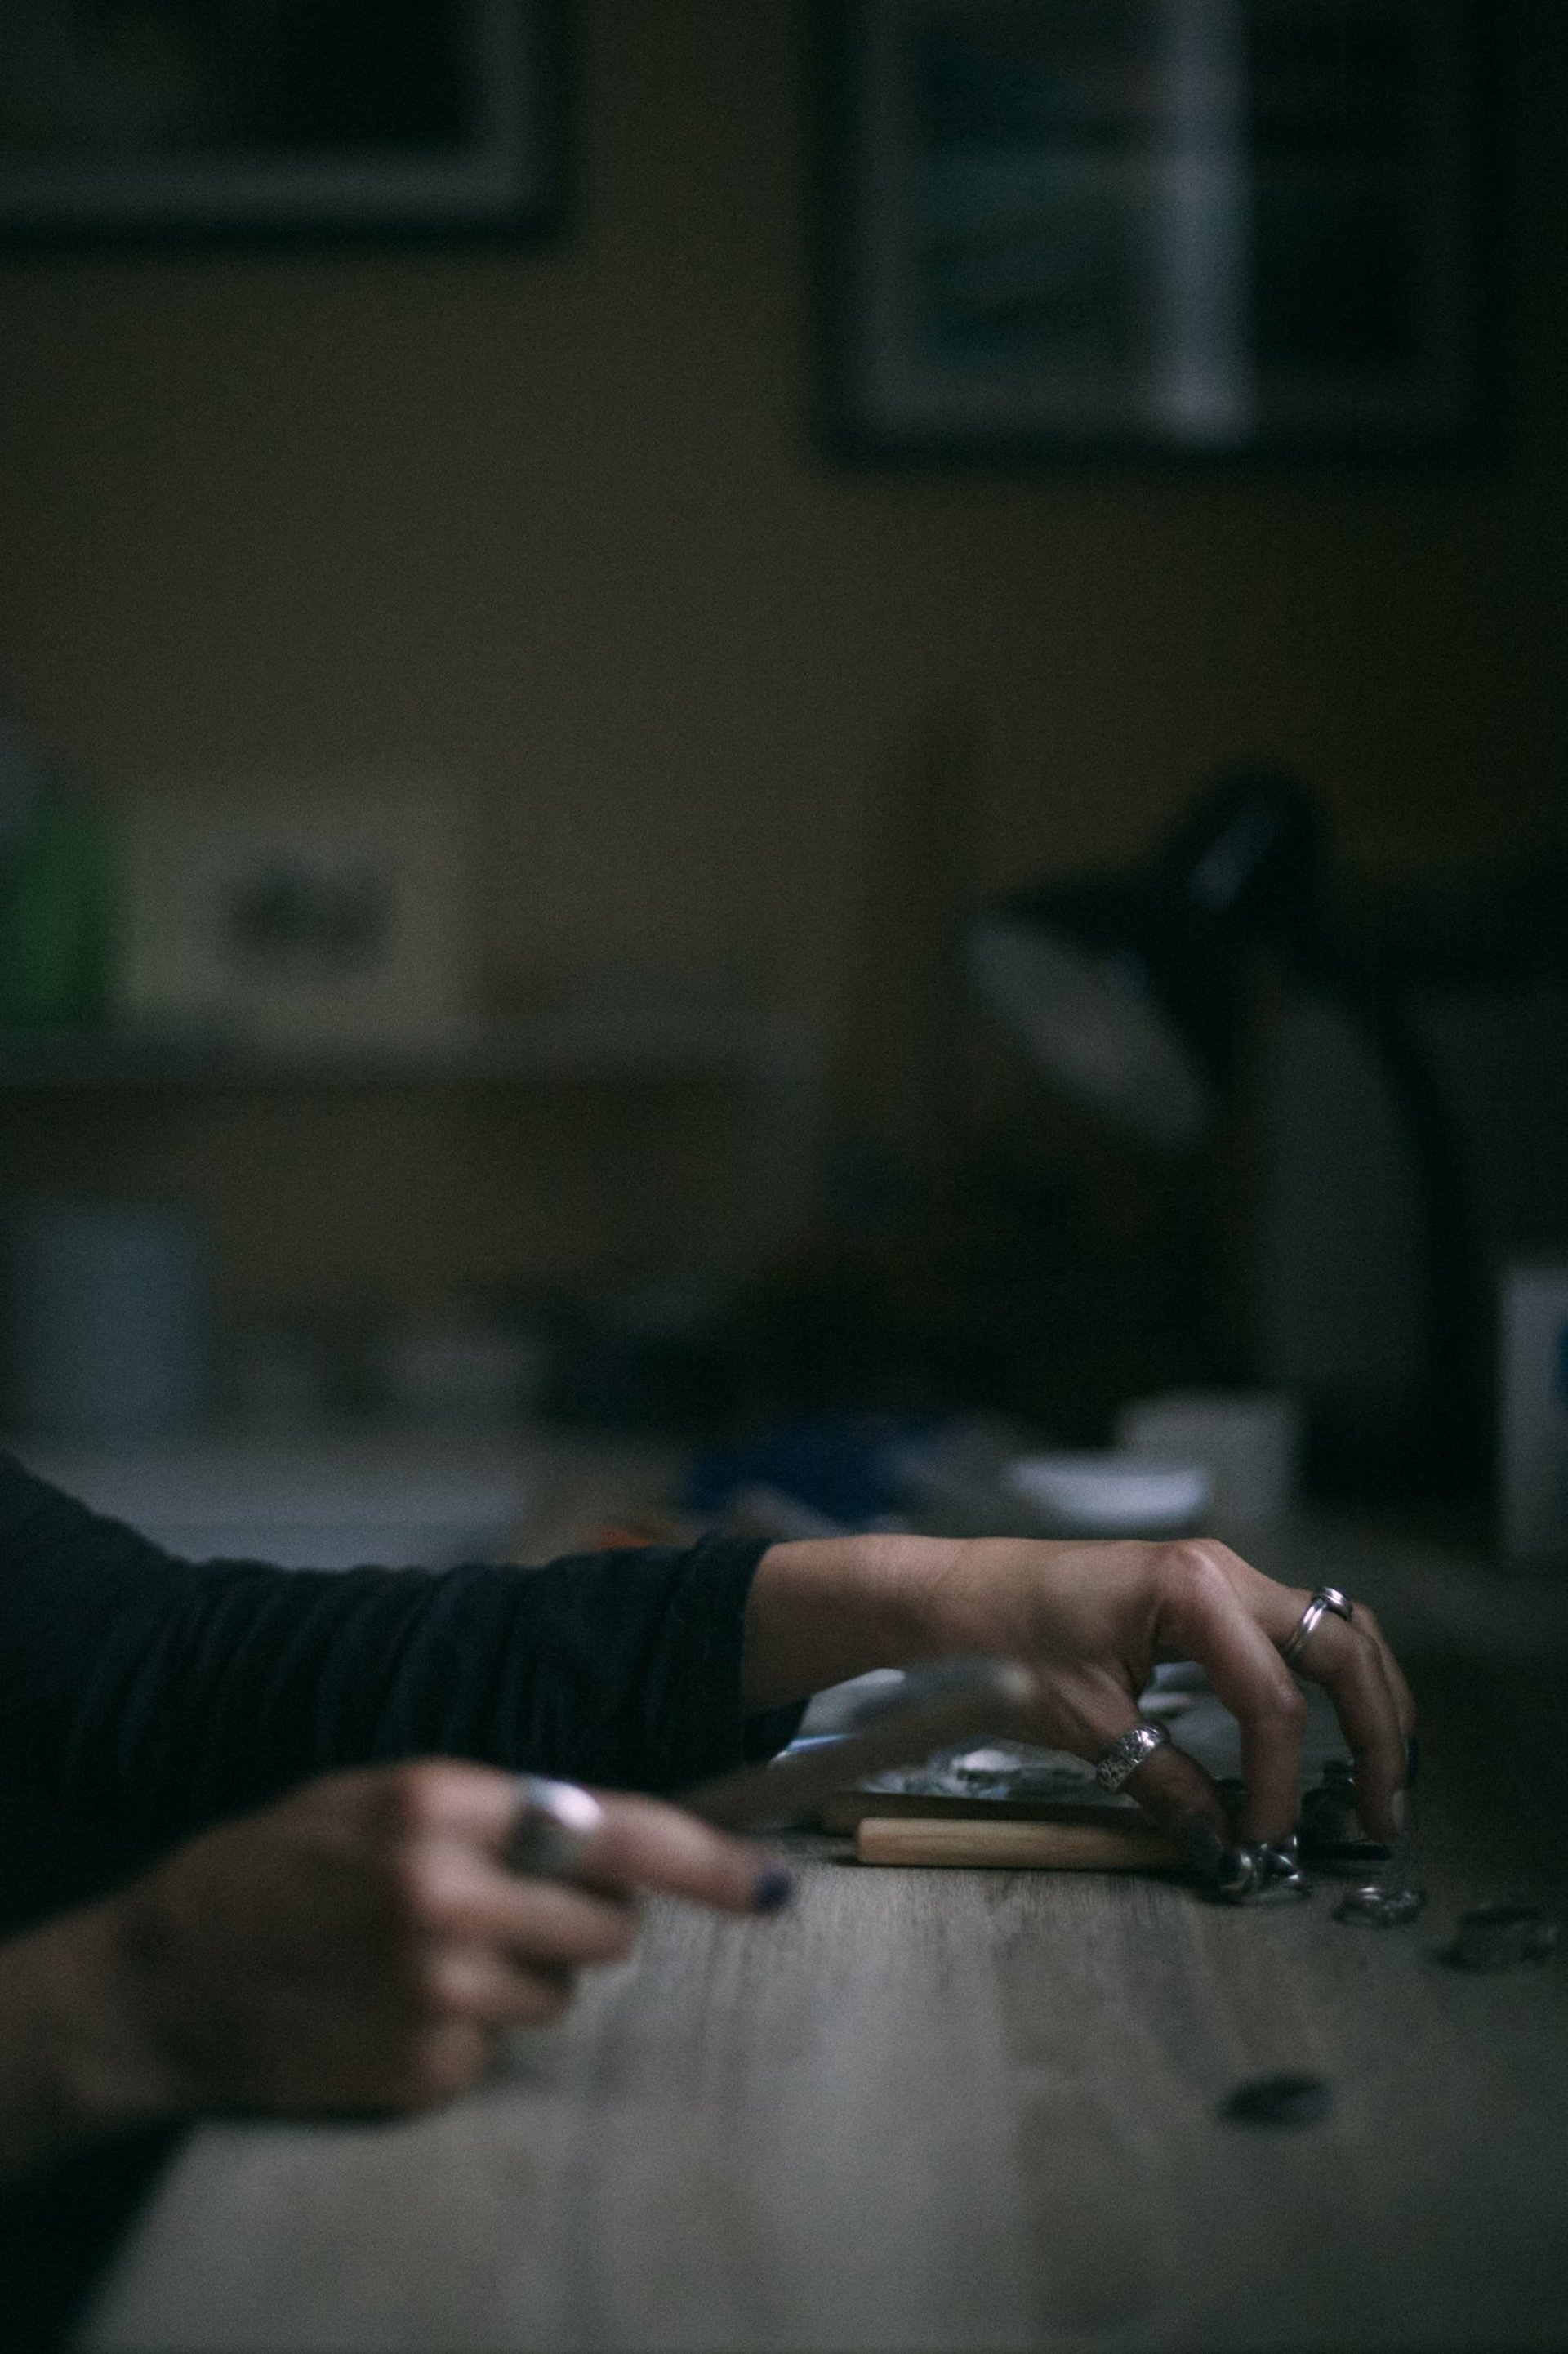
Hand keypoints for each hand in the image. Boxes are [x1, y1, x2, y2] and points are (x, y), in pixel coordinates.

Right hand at [0, 1762, 782, 2178]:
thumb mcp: (378, 1794)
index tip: (771, 1884)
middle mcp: (446, 1894)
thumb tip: (612, 1838)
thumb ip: (494, 1807)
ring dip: (522, 1979)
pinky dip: (465, 2033)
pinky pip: (498, 2050)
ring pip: (561, 1994)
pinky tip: (393, 2007)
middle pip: (607, 1927)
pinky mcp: (421, 2068)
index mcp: (440, 1802)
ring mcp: (435, 1990)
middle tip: (511, 1910)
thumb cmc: (277, 1866)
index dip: (706, 1861)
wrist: (162, 1981)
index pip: (614, 1828)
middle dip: (583, 1921)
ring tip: (427, 1956)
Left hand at [745, 1534, 1415, 1844]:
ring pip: (1332, 1628)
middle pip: (1341, 1644)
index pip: (1271, 1700)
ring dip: (1370, 1696)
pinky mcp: (1205, 1595)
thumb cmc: (997, 1640)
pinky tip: (1336, 1729)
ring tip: (1385, 1772)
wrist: (946, 1597)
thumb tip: (1220, 1842)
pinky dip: (1330, 1678)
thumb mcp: (1079, 1722)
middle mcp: (1220, 1571)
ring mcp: (1218, 1576)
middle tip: (1383, 1811)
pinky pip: (1294, 1631)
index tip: (1264, 1839)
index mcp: (1191, 1590)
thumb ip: (1160, 1783)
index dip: (1278, 1780)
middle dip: (1375, 1728)